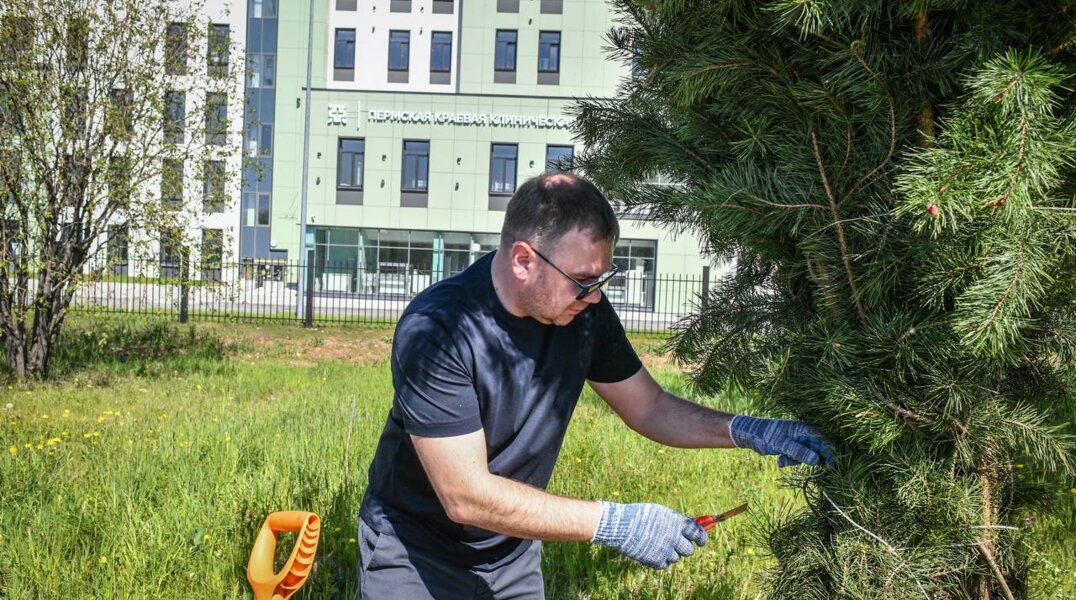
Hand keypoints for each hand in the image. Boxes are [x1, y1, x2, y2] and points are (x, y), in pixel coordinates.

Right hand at [590, 501, 706, 568]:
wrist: (621, 526)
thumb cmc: (640, 516)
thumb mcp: (661, 512)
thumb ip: (676, 520)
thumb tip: (691, 526)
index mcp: (677, 523)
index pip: (698, 533)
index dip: (702, 538)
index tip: (701, 541)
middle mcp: (674, 537)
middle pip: (689, 550)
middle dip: (685, 548)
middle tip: (678, 545)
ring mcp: (665, 550)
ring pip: (676, 558)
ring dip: (670, 553)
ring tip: (658, 544)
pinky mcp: (656, 560)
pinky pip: (664, 564)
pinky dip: (660, 559)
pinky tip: (651, 551)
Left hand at [729, 415, 834, 466]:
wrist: (750, 435)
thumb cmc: (766, 435)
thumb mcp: (782, 444)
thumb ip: (799, 451)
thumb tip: (817, 460)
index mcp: (804, 430)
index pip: (824, 442)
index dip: (830, 454)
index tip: (831, 467)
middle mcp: (803, 435)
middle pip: (817, 450)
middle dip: (811, 460)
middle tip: (809, 469)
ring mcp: (797, 442)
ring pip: (806, 456)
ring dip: (796, 461)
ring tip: (783, 460)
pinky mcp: (791, 448)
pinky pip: (796, 458)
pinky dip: (789, 461)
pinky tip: (779, 461)